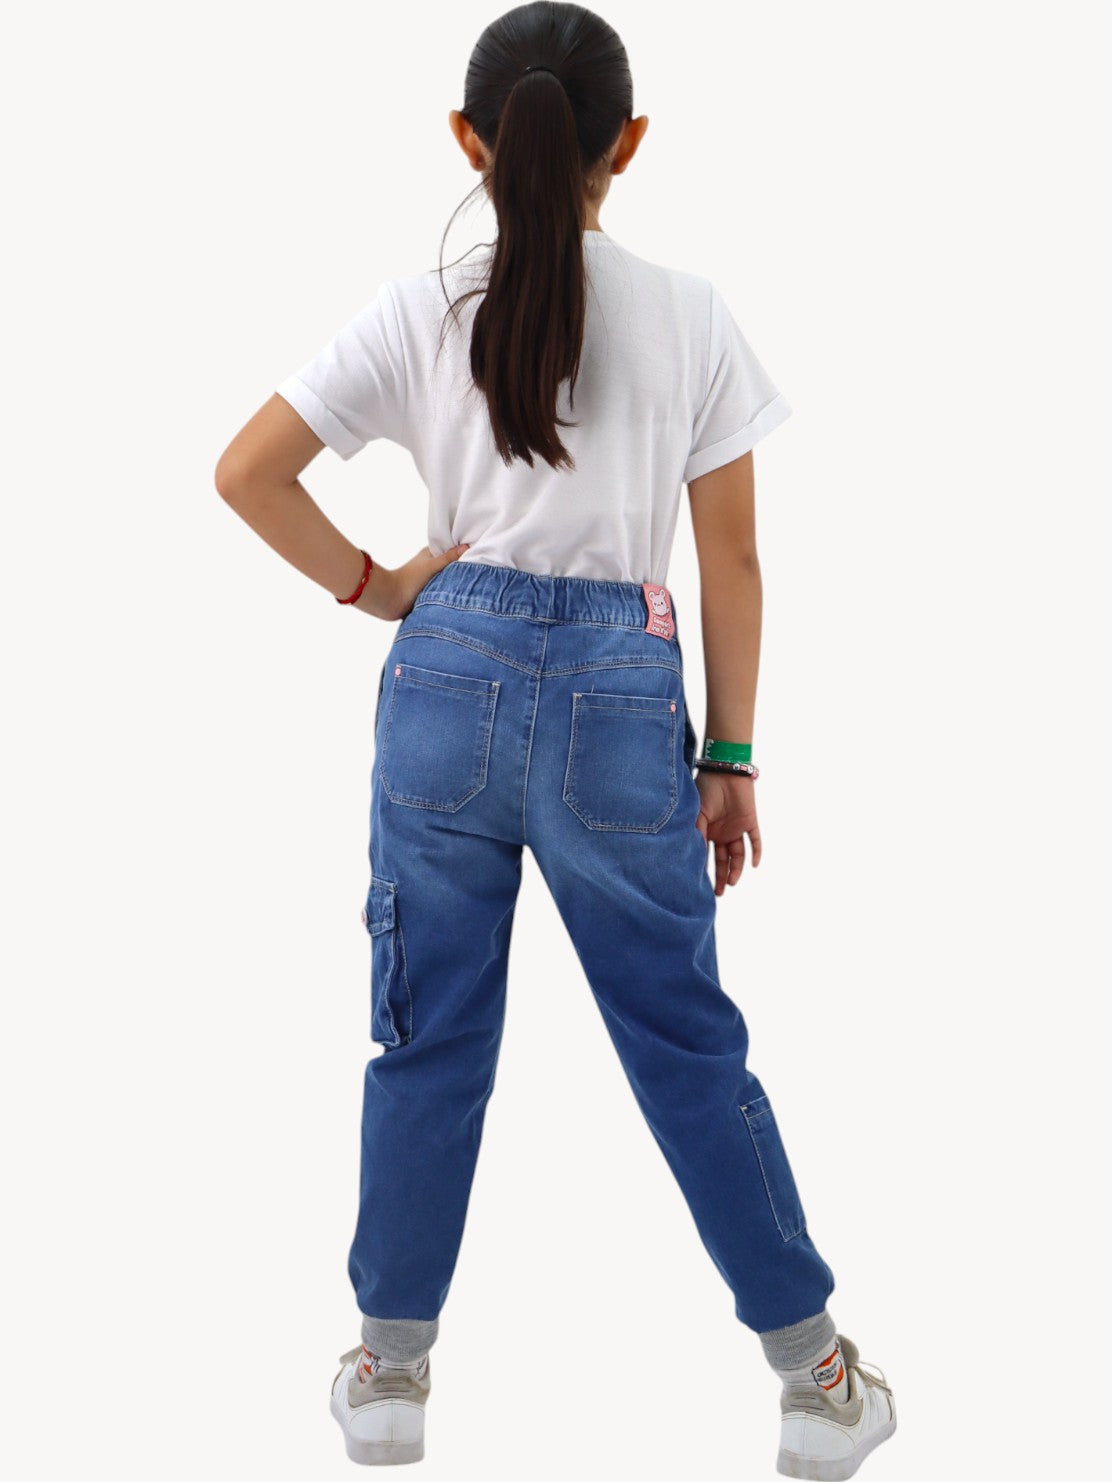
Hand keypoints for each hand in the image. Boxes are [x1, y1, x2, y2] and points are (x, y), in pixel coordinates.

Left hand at [353, 542, 470, 619]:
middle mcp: (431, 566)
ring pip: (449, 579)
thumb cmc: (408, 580)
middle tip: (483, 567)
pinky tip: (464, 595)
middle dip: (463, 567)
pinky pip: (444, 592)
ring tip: (477, 582)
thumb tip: (467, 546)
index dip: (464, 549)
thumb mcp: (431, 566)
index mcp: (431, 555)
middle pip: (452, 565)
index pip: (451, 549)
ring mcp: (431, 580)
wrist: (391, 600)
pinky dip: (451, 593)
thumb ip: (449, 558)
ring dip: (457, 582)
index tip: (480, 550)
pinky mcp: (429, 594)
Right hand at [694, 770, 761, 894]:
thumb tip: (693, 858)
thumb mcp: (697, 814)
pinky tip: (755, 865)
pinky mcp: (750, 821)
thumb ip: (697, 834)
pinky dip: (756, 852)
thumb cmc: (706, 789)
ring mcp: (736, 828)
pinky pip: (755, 840)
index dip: (705, 870)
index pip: (707, 855)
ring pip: (738, 854)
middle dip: (721, 877)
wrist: (724, 771)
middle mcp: (722, 832)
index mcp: (707, 831)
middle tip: (718, 893)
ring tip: (731, 883)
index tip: (701, 886)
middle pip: (723, 859)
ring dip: (736, 869)